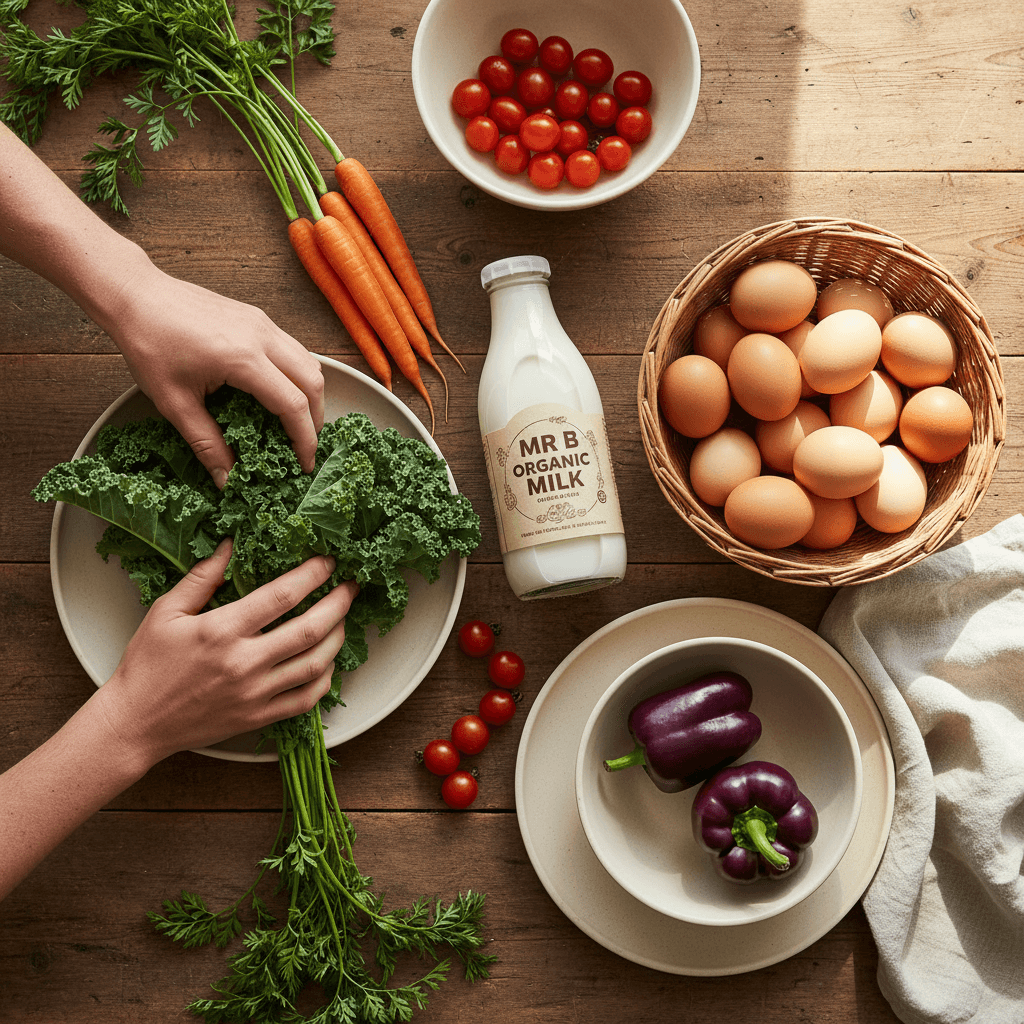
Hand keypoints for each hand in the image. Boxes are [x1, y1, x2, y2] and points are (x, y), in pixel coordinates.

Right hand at [93, 539, 357, 766]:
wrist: (135, 723)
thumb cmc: (147, 665)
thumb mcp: (166, 611)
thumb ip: (202, 577)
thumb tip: (231, 544)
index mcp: (221, 630)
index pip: (281, 596)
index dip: (312, 574)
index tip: (329, 561)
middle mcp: (244, 663)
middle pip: (309, 630)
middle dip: (339, 604)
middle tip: (351, 587)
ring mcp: (255, 694)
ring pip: (315, 665)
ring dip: (338, 638)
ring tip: (343, 619)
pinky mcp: (259, 718)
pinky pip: (306, 699)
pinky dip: (325, 678)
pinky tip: (327, 661)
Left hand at [110, 263, 324, 484]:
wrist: (135, 296)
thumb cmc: (149, 344)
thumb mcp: (174, 403)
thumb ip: (206, 443)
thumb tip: (226, 479)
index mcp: (243, 359)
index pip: (293, 404)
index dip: (304, 440)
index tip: (303, 464)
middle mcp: (262, 337)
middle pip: (313, 383)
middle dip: (315, 420)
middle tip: (302, 446)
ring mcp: (263, 323)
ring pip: (309, 362)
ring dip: (311, 395)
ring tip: (296, 422)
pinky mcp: (257, 318)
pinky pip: (293, 349)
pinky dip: (297, 375)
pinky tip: (279, 391)